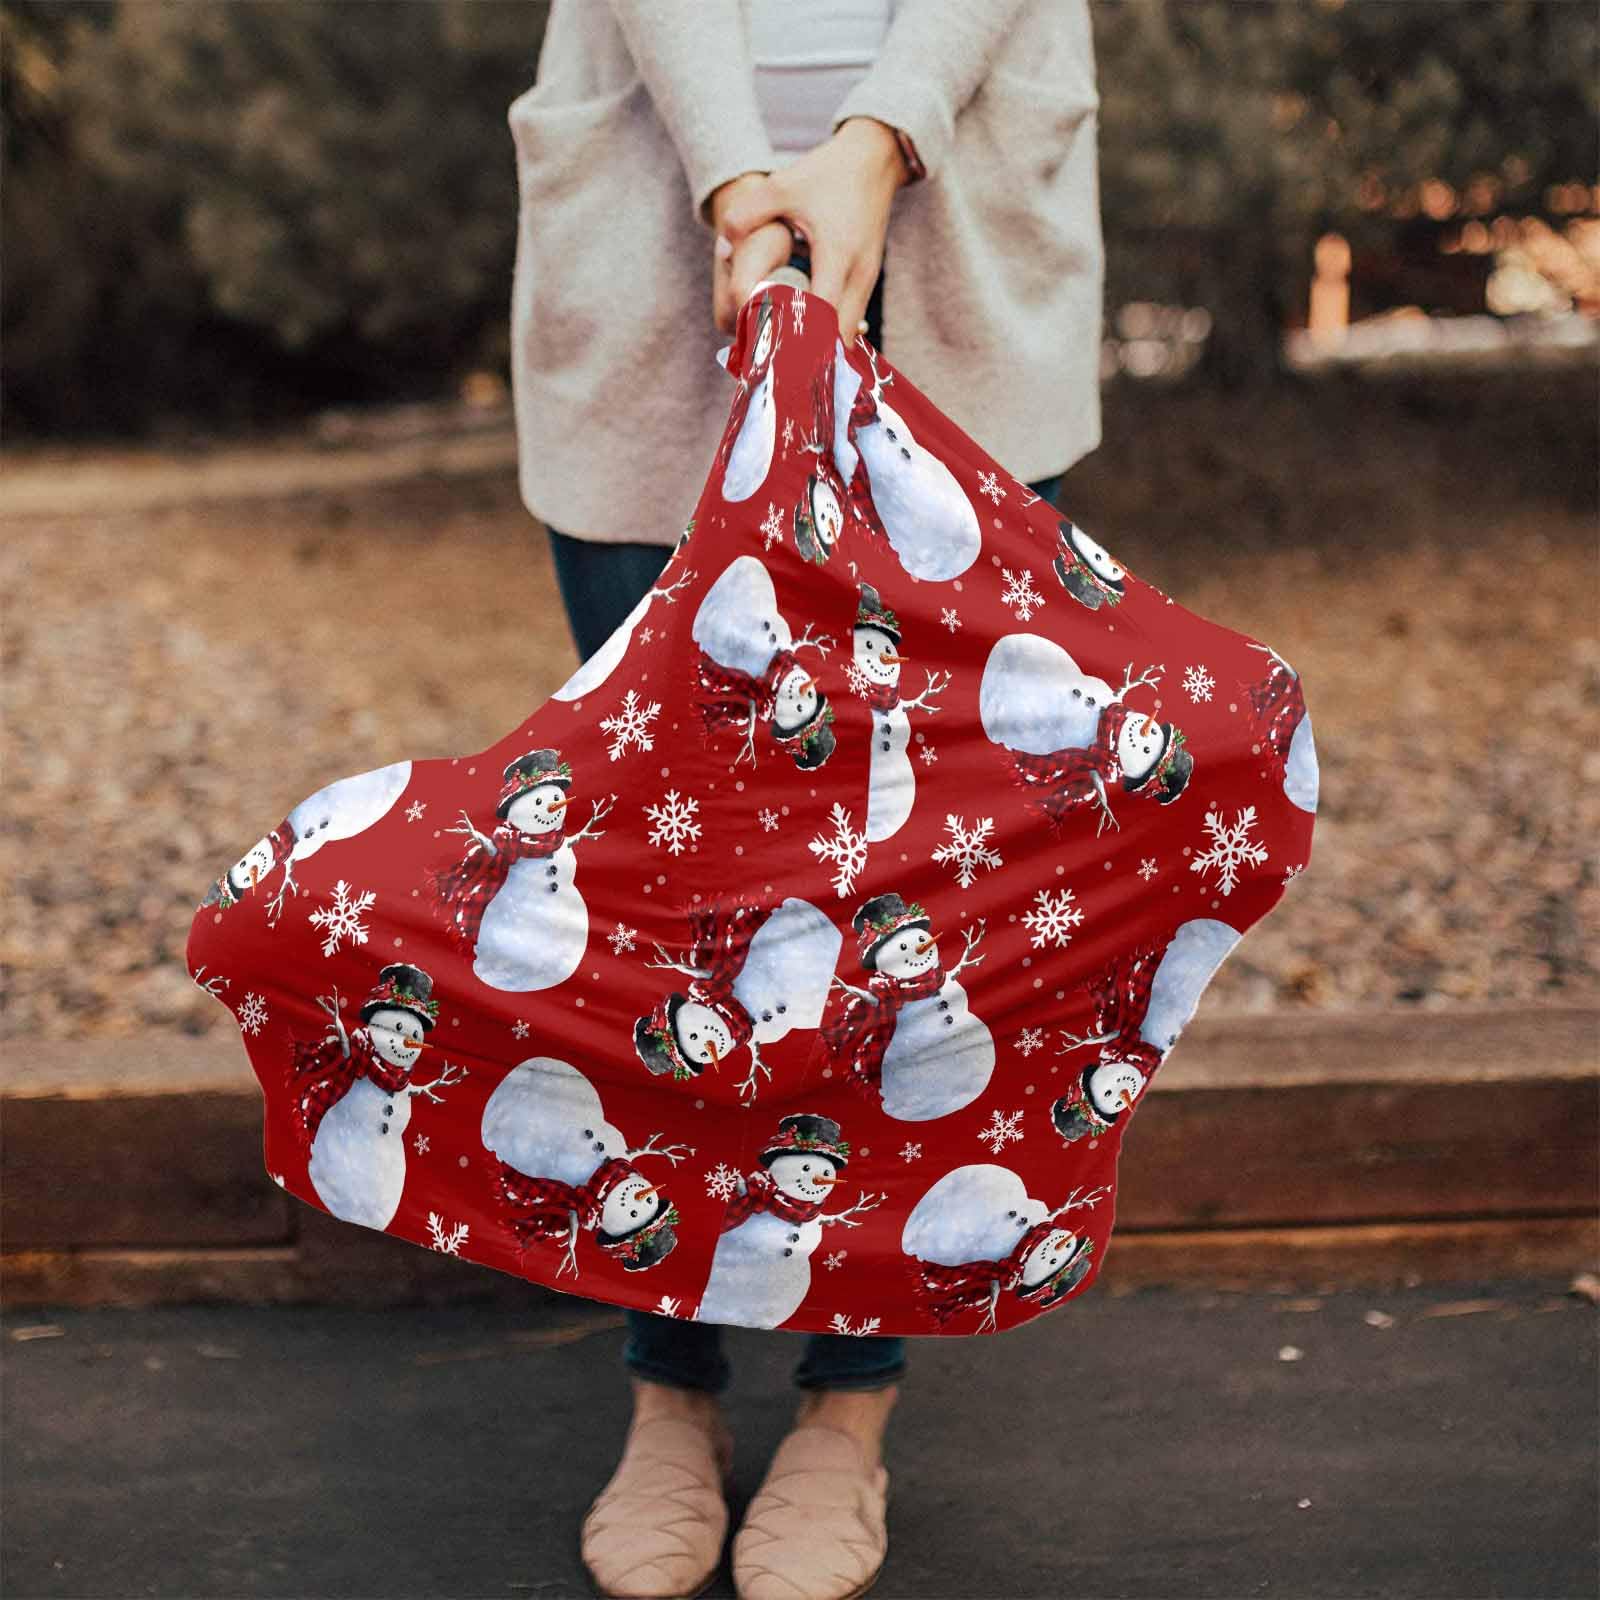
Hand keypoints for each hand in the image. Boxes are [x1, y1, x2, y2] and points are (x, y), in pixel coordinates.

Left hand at [713, 117, 907, 344]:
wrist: (874, 159)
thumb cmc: (828, 173)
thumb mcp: (782, 186)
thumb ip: (746, 214)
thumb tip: (722, 249)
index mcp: (837, 255)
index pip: (822, 318)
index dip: (799, 341)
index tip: (773, 357)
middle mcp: (859, 274)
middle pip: (838, 338)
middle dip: (810, 356)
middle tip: (775, 365)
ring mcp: (868, 280)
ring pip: (847, 333)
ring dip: (820, 346)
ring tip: (786, 355)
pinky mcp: (867, 280)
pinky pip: (850, 320)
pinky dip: (829, 332)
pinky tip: (803, 335)